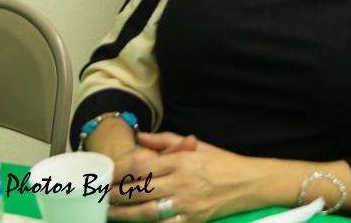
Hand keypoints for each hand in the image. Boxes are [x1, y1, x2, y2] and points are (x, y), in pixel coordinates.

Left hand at [108, 134, 257, 222]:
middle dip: (115, 195)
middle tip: (100, 197)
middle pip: (139, 190)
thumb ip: (166, 140)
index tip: (105, 176)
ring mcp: (188, 203)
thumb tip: (140, 136)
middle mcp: (183, 181)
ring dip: (124, 214)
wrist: (250, 182)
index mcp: (182, 160)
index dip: (119, 173)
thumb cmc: (223, 163)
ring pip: (147, 211)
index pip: (142, 167)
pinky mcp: (193, 220)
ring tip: (110, 213)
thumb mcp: (197, 146)